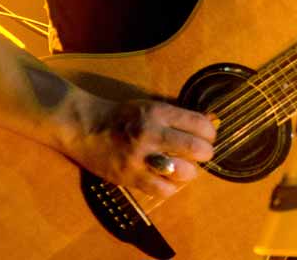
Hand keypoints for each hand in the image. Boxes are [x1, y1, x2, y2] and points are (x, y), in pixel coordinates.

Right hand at [68, 96, 217, 198]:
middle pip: (195, 148)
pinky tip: (169, 181)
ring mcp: (140, 158)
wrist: (85, 127)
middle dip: (206, 153)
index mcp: (158, 113)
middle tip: (203, 154)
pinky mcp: (129, 177)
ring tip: (186, 169)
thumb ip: (178, 117)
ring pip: (182, 172)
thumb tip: (211, 122)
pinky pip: (162, 190)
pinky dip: (171, 187)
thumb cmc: (122, 115)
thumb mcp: (151, 107)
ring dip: (190, 173)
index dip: (210, 133)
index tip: (208, 137)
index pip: (198, 124)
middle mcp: (151, 134)